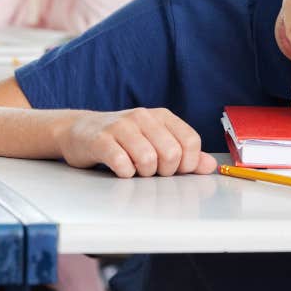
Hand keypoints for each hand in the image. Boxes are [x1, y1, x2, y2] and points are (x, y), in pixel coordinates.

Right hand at [60, 107, 216, 177]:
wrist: (80, 131)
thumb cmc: (123, 140)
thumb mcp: (156, 142)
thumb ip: (185, 154)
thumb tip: (210, 165)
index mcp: (162, 116)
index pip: (190, 141)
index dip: (187, 164)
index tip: (175, 170)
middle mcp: (144, 116)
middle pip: (171, 153)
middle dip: (164, 172)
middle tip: (151, 171)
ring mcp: (121, 126)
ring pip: (148, 160)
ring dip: (143, 174)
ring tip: (134, 169)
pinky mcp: (101, 139)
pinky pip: (122, 164)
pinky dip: (124, 173)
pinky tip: (120, 169)